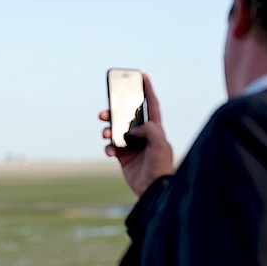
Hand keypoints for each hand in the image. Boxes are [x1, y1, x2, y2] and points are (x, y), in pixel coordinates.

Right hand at [101, 73, 173, 195]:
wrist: (153, 189)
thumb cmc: (161, 166)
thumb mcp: (160, 143)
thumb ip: (148, 129)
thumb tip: (131, 130)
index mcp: (156, 129)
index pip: (152, 105)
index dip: (148, 90)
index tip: (143, 76)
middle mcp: (143, 135)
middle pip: (127, 117)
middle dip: (115, 112)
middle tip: (105, 112)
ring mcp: (132, 146)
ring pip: (116, 131)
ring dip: (108, 129)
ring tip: (106, 133)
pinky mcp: (123, 157)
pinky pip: (111, 147)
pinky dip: (107, 147)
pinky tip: (109, 151)